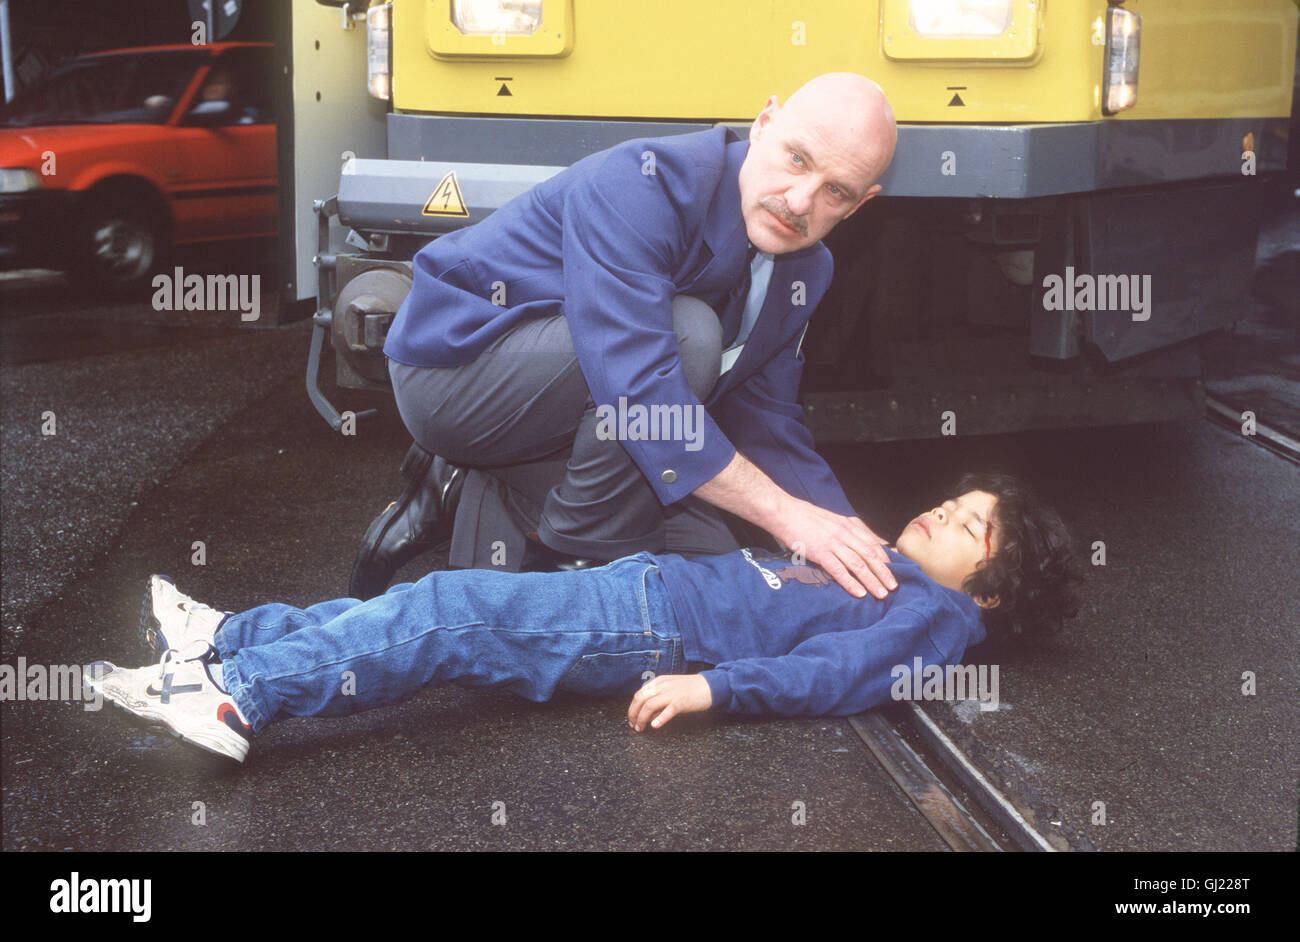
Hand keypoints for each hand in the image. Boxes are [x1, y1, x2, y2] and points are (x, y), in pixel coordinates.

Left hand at [627, 674, 712, 731]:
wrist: (709, 685)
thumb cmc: (690, 688)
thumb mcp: (671, 687)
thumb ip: (659, 696)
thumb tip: (647, 712)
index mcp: (659, 682)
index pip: (639, 694)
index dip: (632, 708)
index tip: (632, 718)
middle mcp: (663, 686)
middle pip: (640, 699)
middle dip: (633, 714)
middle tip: (634, 725)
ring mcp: (672, 694)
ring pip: (650, 705)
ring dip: (642, 719)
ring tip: (640, 728)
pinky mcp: (682, 702)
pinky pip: (668, 711)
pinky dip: (659, 719)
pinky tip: (655, 726)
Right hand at [772, 498, 895, 598]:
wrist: (783, 512)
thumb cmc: (802, 517)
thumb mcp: (828, 519)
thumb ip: (842, 530)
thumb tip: (851, 541)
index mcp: (847, 525)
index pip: (872, 543)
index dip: (884, 558)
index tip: (892, 570)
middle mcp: (844, 533)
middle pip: (870, 555)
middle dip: (883, 572)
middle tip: (894, 587)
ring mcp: (832, 543)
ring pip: (859, 564)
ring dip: (872, 580)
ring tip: (882, 593)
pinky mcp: (820, 552)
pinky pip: (839, 570)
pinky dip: (850, 582)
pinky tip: (859, 593)